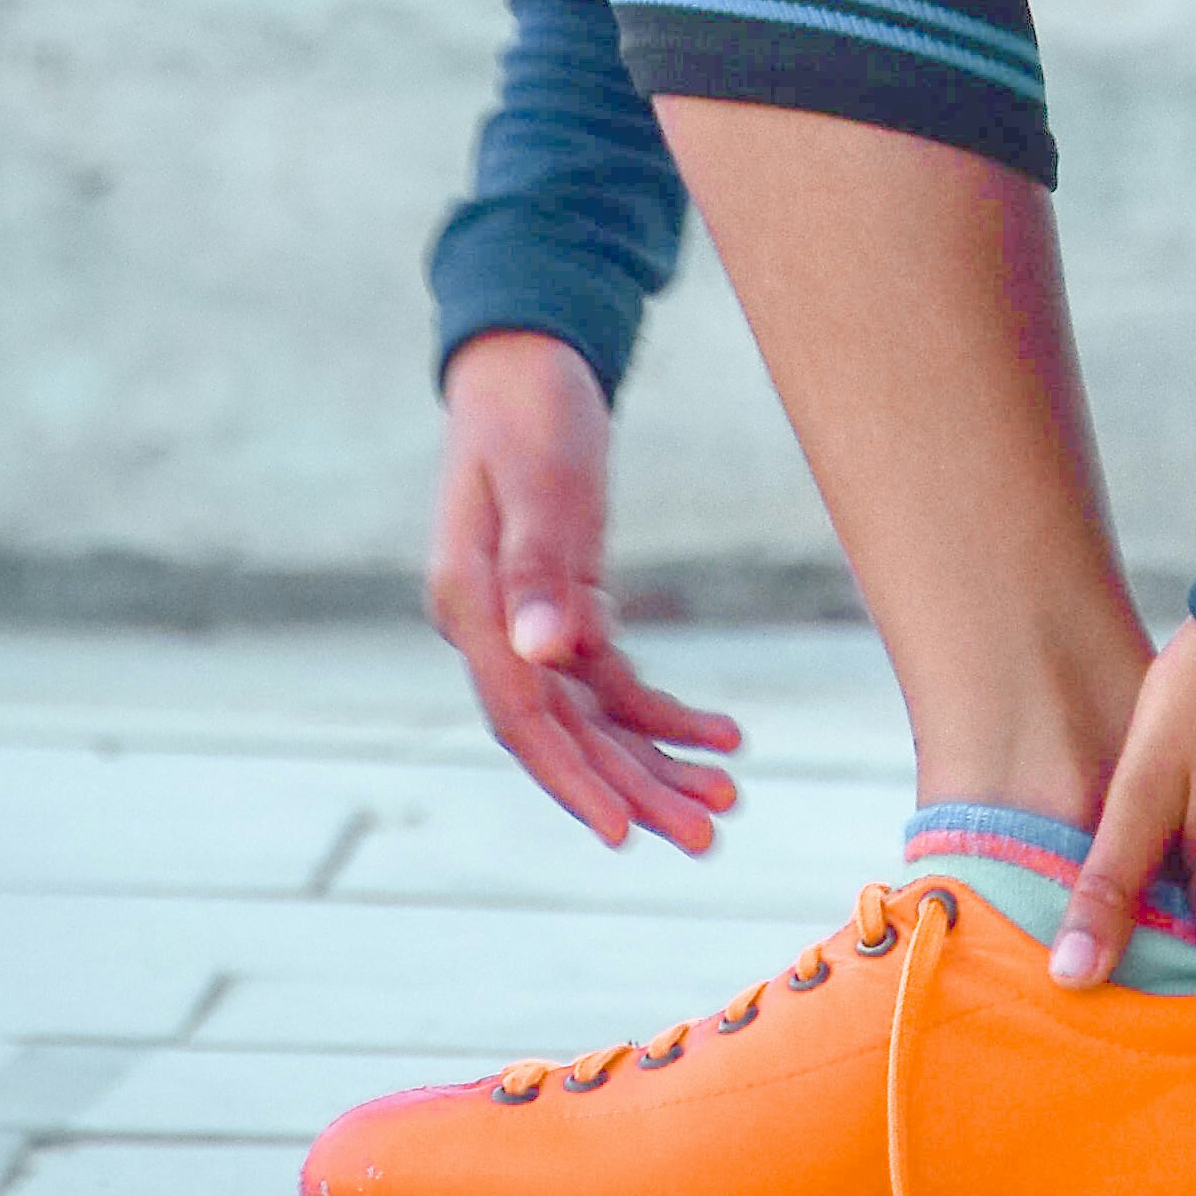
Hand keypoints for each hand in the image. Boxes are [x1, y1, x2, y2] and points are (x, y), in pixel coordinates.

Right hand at [427, 333, 742, 854]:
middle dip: (633, 788)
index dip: (572, 779)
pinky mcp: (563, 610)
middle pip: (565, 734)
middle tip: (706, 836)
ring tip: (725, 799)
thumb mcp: (540, 481)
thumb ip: (539, 567)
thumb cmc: (528, 410)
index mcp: (470, 605)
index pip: (522, 716)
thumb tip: (544, 654)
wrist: (526, 360)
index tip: (624, 832)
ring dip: (656, 761)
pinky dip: (663, 712)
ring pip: (593, 719)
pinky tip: (720, 734)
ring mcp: (527, 625)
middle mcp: (492, 629)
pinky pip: (612, 684)